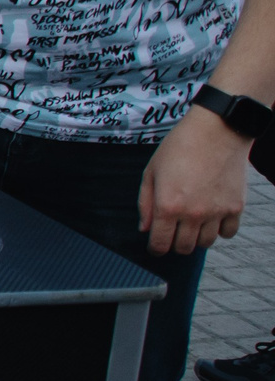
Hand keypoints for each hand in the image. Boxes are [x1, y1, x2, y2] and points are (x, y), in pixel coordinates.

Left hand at [139, 110, 250, 255]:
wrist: (216, 132)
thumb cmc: (179, 148)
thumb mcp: (151, 172)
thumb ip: (145, 203)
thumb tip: (144, 229)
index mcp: (167, 206)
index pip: (160, 244)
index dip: (155, 249)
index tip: (155, 247)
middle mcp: (192, 214)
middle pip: (183, 248)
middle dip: (174, 244)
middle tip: (173, 232)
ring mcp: (216, 212)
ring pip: (206, 243)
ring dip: (196, 238)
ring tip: (192, 223)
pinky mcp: (236, 207)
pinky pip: (228, 233)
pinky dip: (220, 230)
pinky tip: (212, 218)